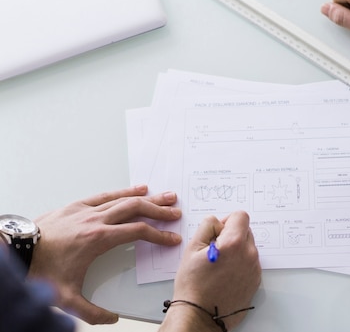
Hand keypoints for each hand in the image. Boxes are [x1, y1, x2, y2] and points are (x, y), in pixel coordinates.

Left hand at [30, 185, 181, 324]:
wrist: (16, 251)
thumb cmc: (39, 270)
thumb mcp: (66, 297)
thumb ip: (91, 311)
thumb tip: (111, 319)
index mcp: (98, 239)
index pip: (138, 232)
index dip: (159, 235)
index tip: (171, 238)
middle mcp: (96, 220)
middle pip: (136, 210)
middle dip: (159, 211)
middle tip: (175, 212)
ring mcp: (86, 210)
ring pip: (123, 199)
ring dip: (147, 198)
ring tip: (164, 196)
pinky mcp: (76, 206)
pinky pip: (106, 195)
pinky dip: (123, 191)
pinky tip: (135, 189)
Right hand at [161, 211, 260, 331]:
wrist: (200, 315)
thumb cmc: (193, 285)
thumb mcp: (192, 248)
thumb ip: (207, 226)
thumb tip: (217, 222)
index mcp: (234, 243)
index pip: (241, 216)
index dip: (227, 220)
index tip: (218, 231)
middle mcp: (249, 254)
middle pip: (246, 230)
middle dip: (231, 235)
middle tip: (215, 249)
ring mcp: (254, 268)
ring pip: (248, 247)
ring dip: (236, 250)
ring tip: (219, 265)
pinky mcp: (256, 280)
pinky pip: (250, 262)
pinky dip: (240, 263)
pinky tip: (225, 274)